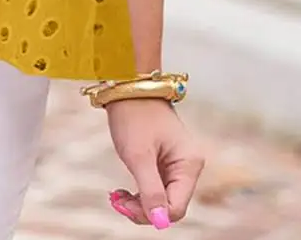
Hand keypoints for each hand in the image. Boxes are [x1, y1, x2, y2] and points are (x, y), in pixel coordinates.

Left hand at [106, 98, 204, 228]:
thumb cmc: (134, 115)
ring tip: (116, 196)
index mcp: (189, 164)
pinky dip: (139, 193)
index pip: (176, 207)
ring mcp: (178, 164)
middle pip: (169, 206)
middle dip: (142, 209)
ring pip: (161, 199)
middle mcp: (189, 166)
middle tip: (116, 199)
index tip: (123, 206)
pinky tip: (123, 191)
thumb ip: (150, 190)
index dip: (151, 214)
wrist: (128, 85)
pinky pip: (156, 188)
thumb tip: (159, 221)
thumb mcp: (138, 155)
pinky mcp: (166, 161)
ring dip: (138, 203)